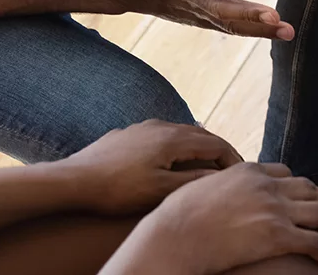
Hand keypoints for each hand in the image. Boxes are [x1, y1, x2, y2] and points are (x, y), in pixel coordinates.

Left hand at [53, 120, 242, 215]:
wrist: (74, 180)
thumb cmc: (117, 189)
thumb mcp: (160, 190)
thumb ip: (193, 181)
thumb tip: (220, 176)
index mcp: (172, 139)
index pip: (216, 144)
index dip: (233, 158)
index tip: (243, 173)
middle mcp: (161, 126)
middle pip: (201, 134)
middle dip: (219, 151)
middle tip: (231, 168)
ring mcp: (143, 127)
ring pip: (181, 133)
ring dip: (198, 147)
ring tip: (207, 165)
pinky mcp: (128, 134)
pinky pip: (162, 136)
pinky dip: (177, 147)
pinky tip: (172, 160)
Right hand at [108, 163, 317, 274]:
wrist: (175, 235)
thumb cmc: (179, 216)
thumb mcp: (203, 185)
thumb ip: (222, 183)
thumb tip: (220, 189)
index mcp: (248, 171)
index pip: (285, 173)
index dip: (299, 188)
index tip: (304, 199)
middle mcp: (266, 185)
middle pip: (309, 189)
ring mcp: (274, 209)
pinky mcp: (278, 235)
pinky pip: (314, 241)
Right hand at [112, 0, 293, 39]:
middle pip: (224, 12)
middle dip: (250, 16)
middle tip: (275, 18)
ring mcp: (197, 12)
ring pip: (230, 25)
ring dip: (259, 30)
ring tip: (287, 32)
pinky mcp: (201, 19)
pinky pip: (228, 28)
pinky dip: (251, 32)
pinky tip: (275, 33)